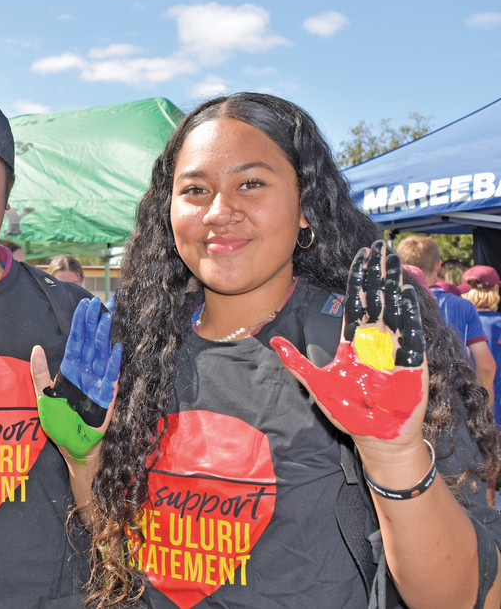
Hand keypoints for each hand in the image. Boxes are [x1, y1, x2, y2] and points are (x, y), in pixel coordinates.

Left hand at [32, 297, 121, 462]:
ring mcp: (97, 383)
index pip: (75, 341)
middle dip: (93, 323)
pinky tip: (116, 348)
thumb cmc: (58, 423)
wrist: (73, 447)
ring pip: (101, 354)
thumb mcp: (43, 396)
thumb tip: (36, 347)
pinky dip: (114, 363)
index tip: (84, 305)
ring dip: (104, 337)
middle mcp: (85, 372)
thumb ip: (39, 372)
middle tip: (96, 302)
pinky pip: (111, 377)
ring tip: (106, 318)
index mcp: (70, 370)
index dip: (80, 324)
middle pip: (90, 343)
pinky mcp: (107, 397)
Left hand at [270, 241, 426, 440]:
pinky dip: (406, 312)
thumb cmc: (348, 412)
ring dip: (393, 284)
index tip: (360, 256)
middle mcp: (375, 340)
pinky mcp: (411, 361)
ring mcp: (394, 348)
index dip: (359, 278)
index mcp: (353, 341)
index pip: (356, 302)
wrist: (376, 437)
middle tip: (379, 246)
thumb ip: (295, 361)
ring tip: (393, 260)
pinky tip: (403, 292)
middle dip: (378, 272)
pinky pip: (409, 332)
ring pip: (394, 308)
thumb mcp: (316, 383)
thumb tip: (273, 342)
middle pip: (377, 298)